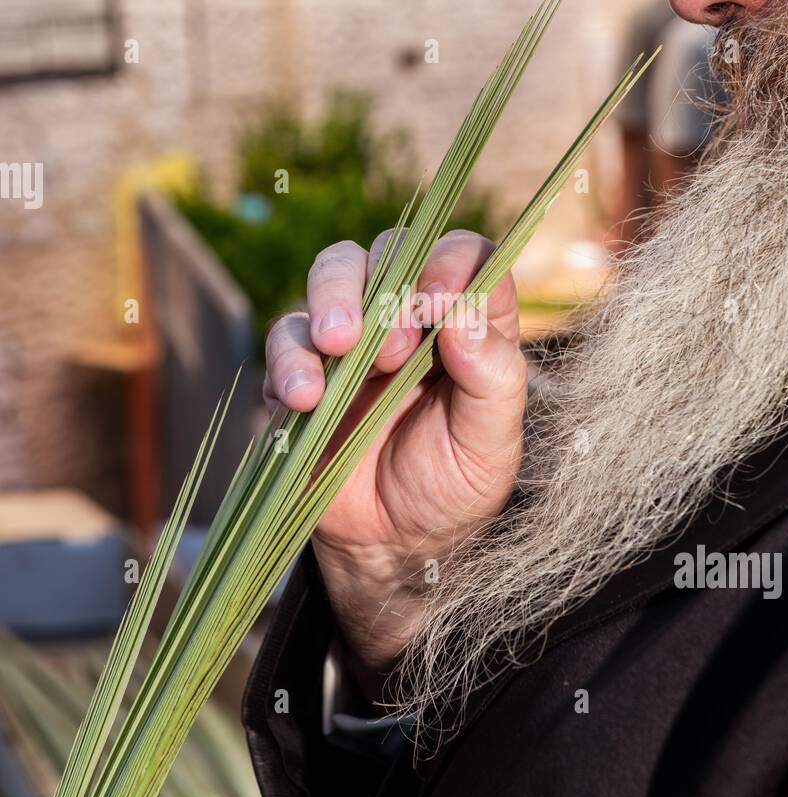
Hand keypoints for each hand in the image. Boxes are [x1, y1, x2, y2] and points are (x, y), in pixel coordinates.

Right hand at [263, 230, 525, 682]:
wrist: (390, 545)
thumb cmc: (452, 486)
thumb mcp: (490, 445)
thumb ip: (493, 378)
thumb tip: (466, 313)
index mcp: (468, 323)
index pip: (465, 256)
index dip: (451, 263)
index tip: (439, 303)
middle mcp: (410, 316)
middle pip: (391, 251)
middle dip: (387, 285)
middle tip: (393, 346)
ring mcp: (354, 338)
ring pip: (333, 273)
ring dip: (333, 300)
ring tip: (339, 346)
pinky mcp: (305, 367)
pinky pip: (286, 338)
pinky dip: (290, 360)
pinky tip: (302, 399)